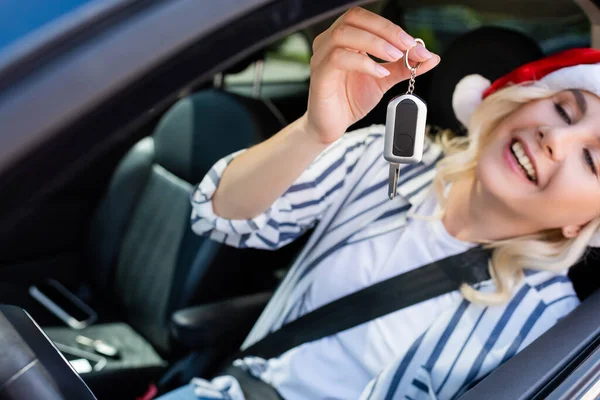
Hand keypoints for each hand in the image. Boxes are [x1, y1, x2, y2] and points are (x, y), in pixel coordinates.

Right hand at [304, 7, 440, 144]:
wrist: (331, 126)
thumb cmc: (350, 100)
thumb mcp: (383, 79)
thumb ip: (404, 66)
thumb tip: (430, 57)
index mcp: (345, 39)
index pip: (365, 18)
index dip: (390, 26)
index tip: (413, 43)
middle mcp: (329, 42)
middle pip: (354, 18)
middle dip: (385, 30)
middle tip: (407, 46)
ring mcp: (321, 57)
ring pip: (344, 34)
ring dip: (375, 43)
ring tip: (395, 57)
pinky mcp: (319, 75)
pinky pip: (338, 59)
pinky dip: (363, 63)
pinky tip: (379, 73)